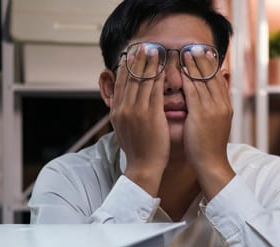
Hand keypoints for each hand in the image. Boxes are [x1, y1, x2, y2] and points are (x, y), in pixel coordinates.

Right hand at [110, 45, 168, 195]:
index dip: (126, 66)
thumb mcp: (123, 129)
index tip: (132, 54)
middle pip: (130, 77)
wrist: (143, 167)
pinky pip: (155, 91)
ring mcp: (136, 111)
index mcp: (116, 110)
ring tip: (155, 51)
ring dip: (149, 64)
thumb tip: (123, 102)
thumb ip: (123, 113)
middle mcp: (123, 108)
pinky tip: (164, 69)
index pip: (120, 82)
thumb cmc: (137, 150)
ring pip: (142, 81)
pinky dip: (159, 78)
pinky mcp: (151, 115)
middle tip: (144, 46)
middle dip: (137, 60)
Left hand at [181, 50, 234, 198]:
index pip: (219, 80)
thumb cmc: (209, 148)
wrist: (212, 164)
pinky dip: (187, 78)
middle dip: (203, 60)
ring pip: (203, 80)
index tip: (205, 53)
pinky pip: (193, 91)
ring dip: (194, 65)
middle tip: (196, 46)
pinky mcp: (202, 114)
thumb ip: (213, 110)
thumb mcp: (216, 125)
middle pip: (212, 76)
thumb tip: (209, 98)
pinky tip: (180, 70)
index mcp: (226, 107)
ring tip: (186, 52)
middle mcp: (222, 104)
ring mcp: (213, 108)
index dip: (211, 66)